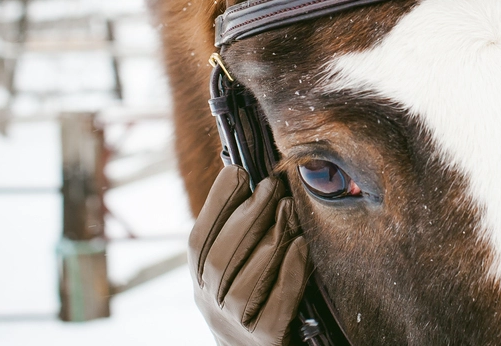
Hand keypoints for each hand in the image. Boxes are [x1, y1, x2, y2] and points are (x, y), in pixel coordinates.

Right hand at [189, 167, 310, 345]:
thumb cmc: (256, 300)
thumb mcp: (237, 268)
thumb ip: (239, 233)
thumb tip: (243, 174)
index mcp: (199, 281)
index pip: (198, 241)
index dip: (216, 206)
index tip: (238, 171)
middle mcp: (208, 304)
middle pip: (219, 259)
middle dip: (247, 217)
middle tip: (272, 186)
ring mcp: (233, 326)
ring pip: (245, 284)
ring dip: (269, 242)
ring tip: (289, 211)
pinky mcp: (264, 341)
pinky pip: (275, 306)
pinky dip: (288, 273)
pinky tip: (302, 247)